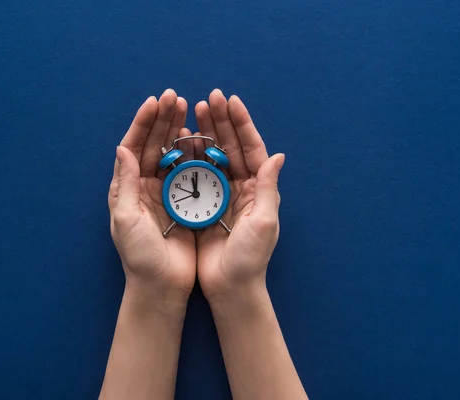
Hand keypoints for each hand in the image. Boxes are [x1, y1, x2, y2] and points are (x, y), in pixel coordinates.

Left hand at [108, 89, 195, 302]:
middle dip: (162, 120)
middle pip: (154, 145)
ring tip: (188, 107)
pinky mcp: (186, 202)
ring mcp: (166, 193)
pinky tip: (200, 136)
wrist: (162, 285)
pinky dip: (194, 153)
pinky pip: (190, 171)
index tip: (154, 102)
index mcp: (127, 188)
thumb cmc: (139, 256)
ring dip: (179, 130)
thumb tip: (122, 147)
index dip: (142, 124)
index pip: (133, 147)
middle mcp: (145, 186)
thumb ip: (125, 183)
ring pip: (173, 153)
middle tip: (175, 97)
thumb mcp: (126, 219)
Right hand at [192, 89, 284, 301]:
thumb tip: (278, 155)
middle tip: (209, 97)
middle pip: (232, 146)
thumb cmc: (249, 258)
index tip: (231, 101)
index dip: (242, 124)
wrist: (229, 287)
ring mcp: (221, 194)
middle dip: (221, 121)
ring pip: (213, 155)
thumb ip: (269, 189)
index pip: (252, 148)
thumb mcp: (264, 223)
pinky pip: (197, 173)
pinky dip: (190, 154)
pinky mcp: (203, 204)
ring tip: (193, 110)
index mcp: (259, 189)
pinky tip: (181, 138)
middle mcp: (242, 187)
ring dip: (205, 132)